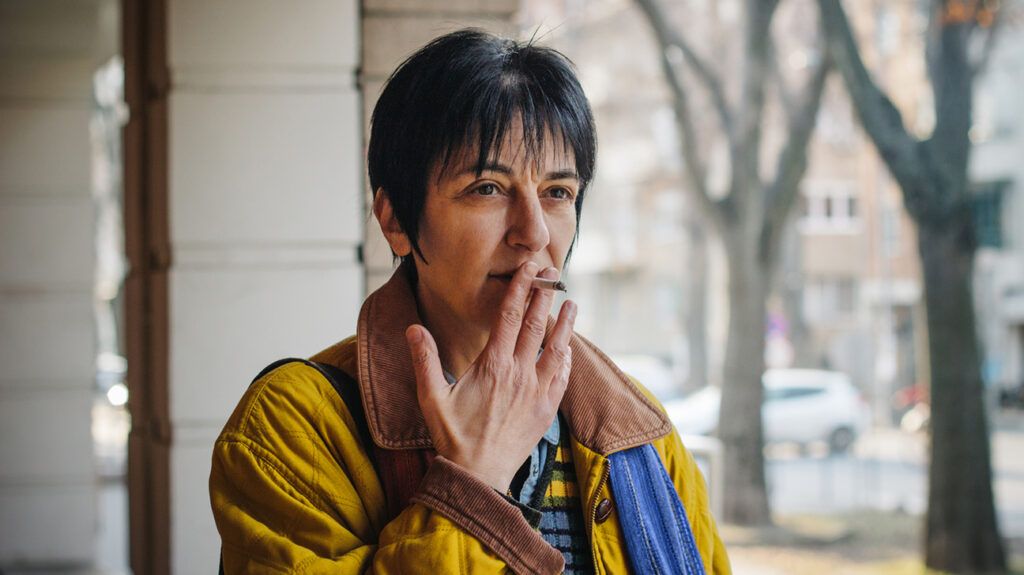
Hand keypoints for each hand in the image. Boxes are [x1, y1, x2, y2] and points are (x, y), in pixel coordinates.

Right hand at [405, 261, 576, 490]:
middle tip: (552, 274)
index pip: (509, 316)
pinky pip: (562, 376)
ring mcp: (536, 391)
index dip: (519, 289)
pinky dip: (567, 357)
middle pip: (536, 325)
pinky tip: (569, 348)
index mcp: (493, 366)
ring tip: (572, 302)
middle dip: (544, 296)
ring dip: (566, 323)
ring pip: (557, 348)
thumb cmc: (453, 436)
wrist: (479, 475)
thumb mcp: (432, 398)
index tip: (527, 269)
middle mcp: (519, 374)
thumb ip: (425, 360)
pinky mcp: (546, 409)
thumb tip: (413, 328)